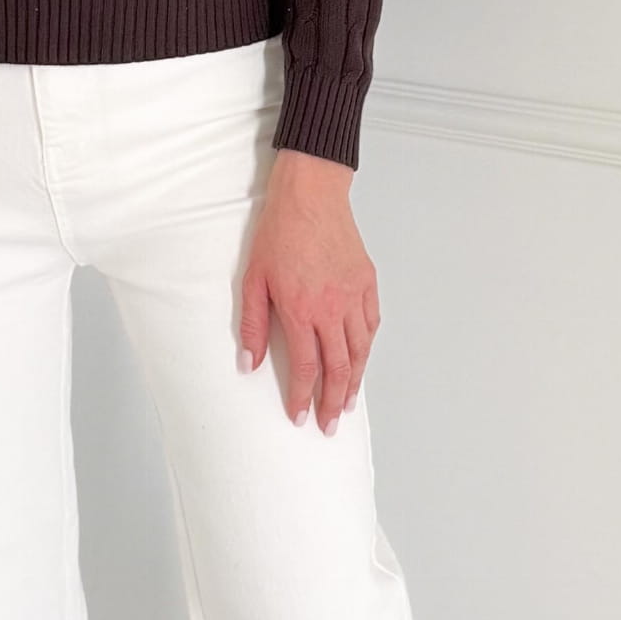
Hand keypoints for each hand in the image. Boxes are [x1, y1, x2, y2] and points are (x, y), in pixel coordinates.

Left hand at [238, 153, 379, 435]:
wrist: (311, 194)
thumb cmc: (279, 231)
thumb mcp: (254, 278)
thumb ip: (253, 325)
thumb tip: (248, 364)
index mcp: (301, 309)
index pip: (305, 367)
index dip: (302, 397)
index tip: (300, 416)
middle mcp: (332, 308)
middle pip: (339, 368)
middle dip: (333, 402)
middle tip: (330, 425)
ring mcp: (354, 295)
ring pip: (360, 351)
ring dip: (355, 382)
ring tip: (347, 402)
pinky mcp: (367, 282)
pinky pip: (372, 325)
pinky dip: (367, 347)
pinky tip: (362, 359)